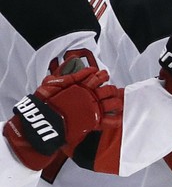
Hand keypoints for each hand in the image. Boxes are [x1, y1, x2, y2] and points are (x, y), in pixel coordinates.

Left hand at [3, 61, 122, 169]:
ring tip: (116, 100)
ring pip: (110, 105)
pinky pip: (107, 121)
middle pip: (106, 92)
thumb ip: (67, 74)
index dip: (101, 77)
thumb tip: (80, 64)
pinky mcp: (92, 122)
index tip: (104, 76)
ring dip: (114, 101)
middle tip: (111, 89)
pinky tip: (116, 115)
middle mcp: (87, 98)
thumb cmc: (45, 100)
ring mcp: (91, 110)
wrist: (41, 119)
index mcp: (80, 88)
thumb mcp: (53, 82)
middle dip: (110, 89)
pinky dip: (114, 119)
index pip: (96, 80)